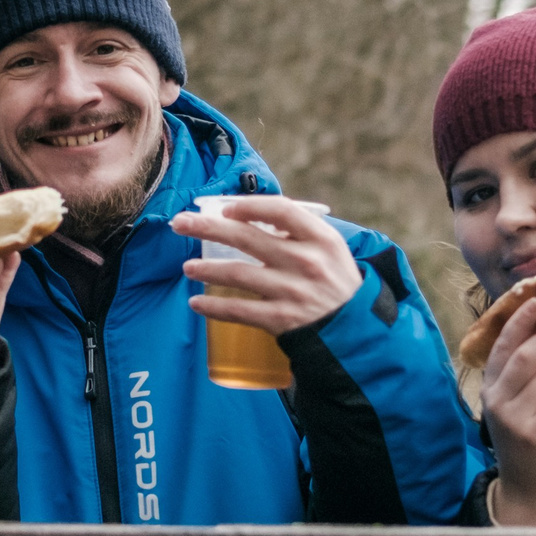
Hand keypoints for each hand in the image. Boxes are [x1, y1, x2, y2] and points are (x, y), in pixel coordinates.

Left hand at [172, 196, 362, 332]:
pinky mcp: (282, 319)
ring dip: (206, 269)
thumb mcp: (331, 250)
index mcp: (321, 238)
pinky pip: (240, 310)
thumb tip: (251, 216)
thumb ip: (298, 232)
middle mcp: (305, 262)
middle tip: (180, 223)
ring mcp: (292, 291)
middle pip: (247, 237)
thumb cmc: (336, 283)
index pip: (280, 210)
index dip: (249, 206)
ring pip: (238, 274)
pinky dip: (214, 308)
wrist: (355, 330)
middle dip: (207, 227)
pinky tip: (196, 304)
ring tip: (187, 267)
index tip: (225, 207)